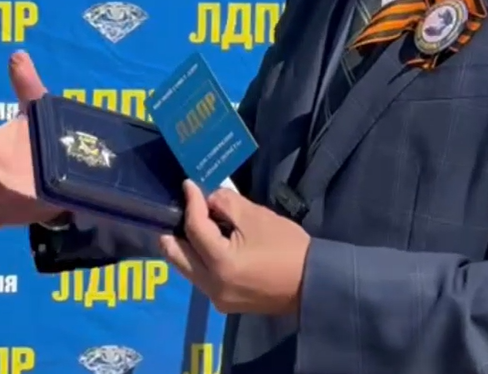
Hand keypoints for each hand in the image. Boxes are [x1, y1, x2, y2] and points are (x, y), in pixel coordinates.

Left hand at [159, 181, 310, 316]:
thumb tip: (208, 200)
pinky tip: (204, 245)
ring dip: (185, 245)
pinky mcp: (225, 303)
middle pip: (177, 254)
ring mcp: (217, 298)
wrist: (313, 283)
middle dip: (174, 229)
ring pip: (186, 268)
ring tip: (191, 224)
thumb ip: (226, 204)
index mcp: (220, 263)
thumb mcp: (257, 217)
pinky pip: (200, 278)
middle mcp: (212, 286)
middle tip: (177, 208)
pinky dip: (198, 259)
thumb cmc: (287, 248)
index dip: (191, 202)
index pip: (194, 228)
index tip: (188, 185)